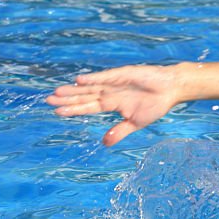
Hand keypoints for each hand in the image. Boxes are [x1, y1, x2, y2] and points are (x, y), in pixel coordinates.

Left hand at [46, 65, 182, 145]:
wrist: (171, 90)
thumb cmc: (155, 105)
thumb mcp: (136, 123)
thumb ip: (119, 132)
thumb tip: (104, 144)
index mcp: (112, 104)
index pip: (88, 107)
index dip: (73, 109)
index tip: (57, 111)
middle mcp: (109, 92)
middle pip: (84, 96)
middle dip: (67, 98)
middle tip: (48, 100)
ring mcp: (115, 82)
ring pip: (90, 86)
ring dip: (74, 89)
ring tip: (57, 91)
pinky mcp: (123, 74)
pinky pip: (106, 77)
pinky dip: (93, 79)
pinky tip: (79, 81)